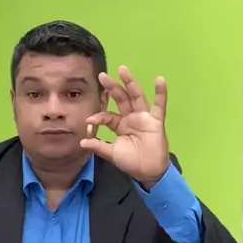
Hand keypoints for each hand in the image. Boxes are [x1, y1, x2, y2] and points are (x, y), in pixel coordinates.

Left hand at [80, 66, 169, 188]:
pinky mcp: (156, 121)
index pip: (108, 116)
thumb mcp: (112, 154)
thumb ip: (99, 146)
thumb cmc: (131, 162)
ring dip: (130, 83)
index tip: (90, 120)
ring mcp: (144, 117)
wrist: (148, 172)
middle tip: (102, 75)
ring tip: (123, 70)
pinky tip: (160, 80)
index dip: (99, 116)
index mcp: (120, 125)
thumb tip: (81, 142)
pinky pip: (159, 105)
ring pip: (136, 97)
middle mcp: (131, 117)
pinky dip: (161, 93)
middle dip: (112, 87)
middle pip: (121, 99)